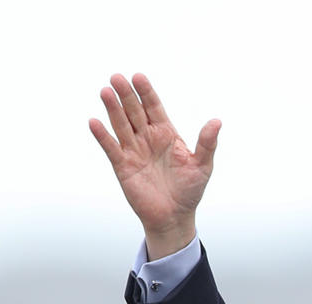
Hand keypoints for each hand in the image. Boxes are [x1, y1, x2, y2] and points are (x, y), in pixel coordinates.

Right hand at [88, 72, 219, 259]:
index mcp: (166, 133)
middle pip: (134, 111)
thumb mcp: (202, 166)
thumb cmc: (190, 191)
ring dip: (113, 109)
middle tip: (117, 77)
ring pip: (121, 125)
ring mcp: (134, 151)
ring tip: (105, 91)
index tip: (138, 77)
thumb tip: (217, 121)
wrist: (174, 217)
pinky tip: (94, 122)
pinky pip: (111, 148)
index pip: (154, 107)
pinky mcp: (123, 166)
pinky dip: (103, 136)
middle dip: (126, 95)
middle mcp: (148, 138)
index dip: (146, 92)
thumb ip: (207, 143)